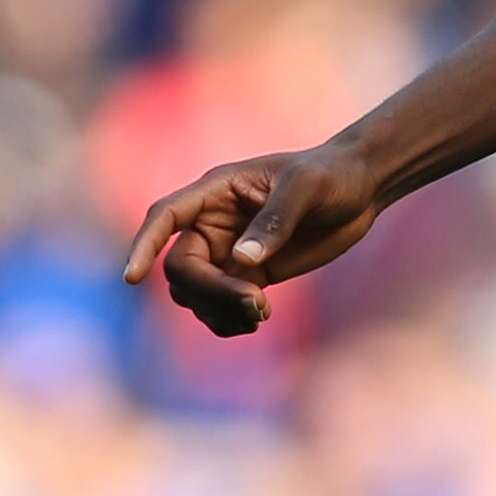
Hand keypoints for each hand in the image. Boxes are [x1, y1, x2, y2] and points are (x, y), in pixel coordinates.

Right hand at [120, 143, 383, 336]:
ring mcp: (228, 252)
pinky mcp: (248, 275)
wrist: (362, 191)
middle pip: (181, 268)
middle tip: (256, 304)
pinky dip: (229, 320)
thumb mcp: (308, 188)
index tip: (133, 277)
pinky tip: (258, 320)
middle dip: (209, 292)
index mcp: (216, 191)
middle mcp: (213, 223)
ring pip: (195, 294)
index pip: (165, 217)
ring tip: (262, 313)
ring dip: (218, 312)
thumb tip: (242, 259)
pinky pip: (219, 307)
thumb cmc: (333, 175)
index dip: (144, 245)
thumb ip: (276, 219)